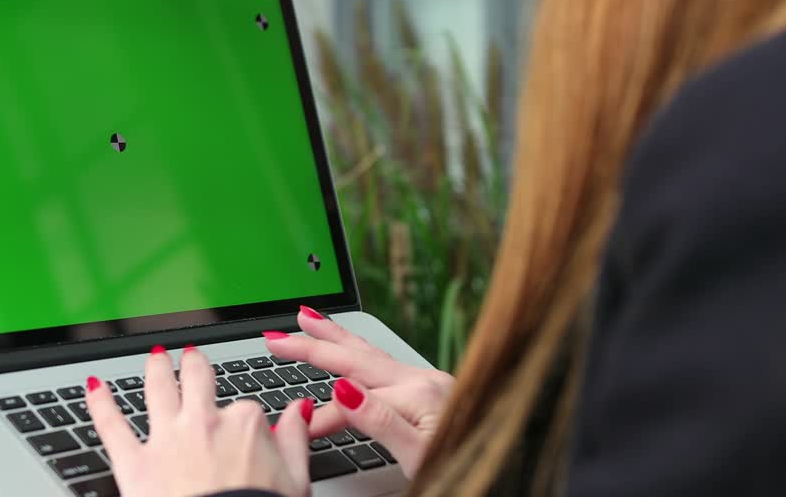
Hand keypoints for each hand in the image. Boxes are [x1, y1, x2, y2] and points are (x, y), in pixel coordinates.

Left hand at [87, 344, 312, 496]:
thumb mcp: (296, 481)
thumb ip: (294, 439)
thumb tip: (298, 410)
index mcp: (245, 424)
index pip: (245, 409)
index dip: (245, 422)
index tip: (245, 433)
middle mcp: (204, 423)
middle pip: (198, 381)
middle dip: (193, 366)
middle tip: (190, 358)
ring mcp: (168, 439)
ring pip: (157, 389)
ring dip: (155, 368)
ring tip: (154, 357)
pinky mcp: (136, 465)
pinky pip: (112, 426)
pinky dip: (100, 403)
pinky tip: (94, 386)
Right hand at [264, 306, 455, 478]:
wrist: (509, 465)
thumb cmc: (468, 464)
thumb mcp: (419, 454)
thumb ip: (381, 421)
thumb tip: (343, 390)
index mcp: (416, 394)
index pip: (350, 400)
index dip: (320, 416)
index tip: (297, 430)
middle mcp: (423, 380)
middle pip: (356, 357)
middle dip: (314, 344)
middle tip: (277, 334)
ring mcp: (430, 381)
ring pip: (371, 353)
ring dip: (337, 338)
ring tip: (310, 319)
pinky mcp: (435, 388)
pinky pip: (387, 361)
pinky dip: (361, 352)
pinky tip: (357, 351)